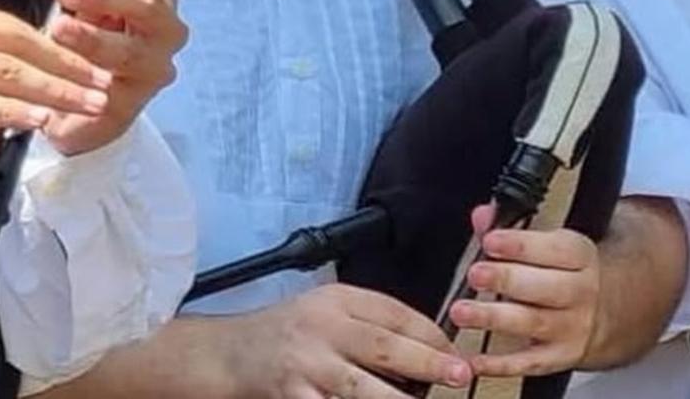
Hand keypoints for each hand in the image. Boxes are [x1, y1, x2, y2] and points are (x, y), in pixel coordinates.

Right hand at [0, 0, 113, 157]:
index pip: (6, 25)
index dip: (52, 47)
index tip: (85, 66)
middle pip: (14, 42)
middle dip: (65, 67)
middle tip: (101, 86)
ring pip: (0, 70)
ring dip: (50, 91)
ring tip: (84, 107)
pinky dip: (8, 111)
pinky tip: (35, 121)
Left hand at [42, 0, 187, 155]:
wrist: (81, 101)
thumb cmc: (89, 41)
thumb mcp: (84, 0)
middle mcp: (165, 27)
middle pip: (147, 0)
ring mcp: (154, 67)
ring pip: (131, 50)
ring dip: (92, 37)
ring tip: (59, 28)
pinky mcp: (133, 104)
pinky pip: (111, 91)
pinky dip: (86, 78)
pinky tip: (63, 69)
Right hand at [228, 283, 471, 397]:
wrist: (231, 353)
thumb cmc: (287, 332)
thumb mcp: (324, 308)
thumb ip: (366, 320)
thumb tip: (426, 344)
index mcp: (335, 301)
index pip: (390, 311)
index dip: (428, 331)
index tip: (454, 349)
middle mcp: (322, 329)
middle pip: (382, 345)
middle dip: (426, 361)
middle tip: (459, 372)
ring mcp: (308, 367)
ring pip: (362, 389)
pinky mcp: (295, 398)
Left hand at [449, 203, 600, 379]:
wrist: (608, 311)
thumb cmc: (567, 271)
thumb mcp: (550, 241)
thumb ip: (511, 228)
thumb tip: (483, 217)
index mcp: (579, 257)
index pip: (552, 250)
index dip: (519, 245)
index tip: (490, 241)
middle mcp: (580, 293)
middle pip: (543, 288)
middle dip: (506, 280)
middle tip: (476, 275)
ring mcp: (572, 328)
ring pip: (532, 323)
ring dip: (494, 318)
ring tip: (463, 312)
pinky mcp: (560, 357)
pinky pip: (529, 363)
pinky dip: (501, 365)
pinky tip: (476, 359)